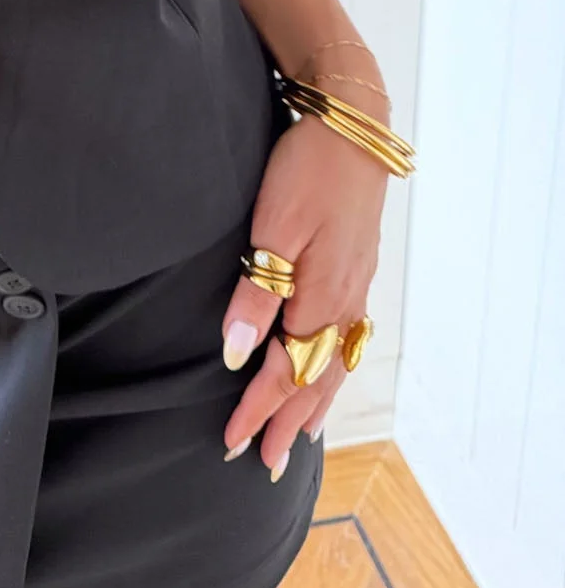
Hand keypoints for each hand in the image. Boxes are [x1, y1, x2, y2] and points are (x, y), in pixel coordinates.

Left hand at [219, 105, 387, 478]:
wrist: (352, 126)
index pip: (286, 371)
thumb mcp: (273, 227)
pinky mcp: (355, 267)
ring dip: (314, 403)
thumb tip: (239, 355)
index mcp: (319, 297)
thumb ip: (256, 293)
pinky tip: (330, 370)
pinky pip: (346, 338)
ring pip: (335, 361)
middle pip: (316, 378)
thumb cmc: (307, 170)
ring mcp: (354, 285)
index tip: (231, 442)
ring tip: (299, 436)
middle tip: (264, 462)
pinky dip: (335, 369)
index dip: (257, 409)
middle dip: (287, 421)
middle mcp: (343, 301)